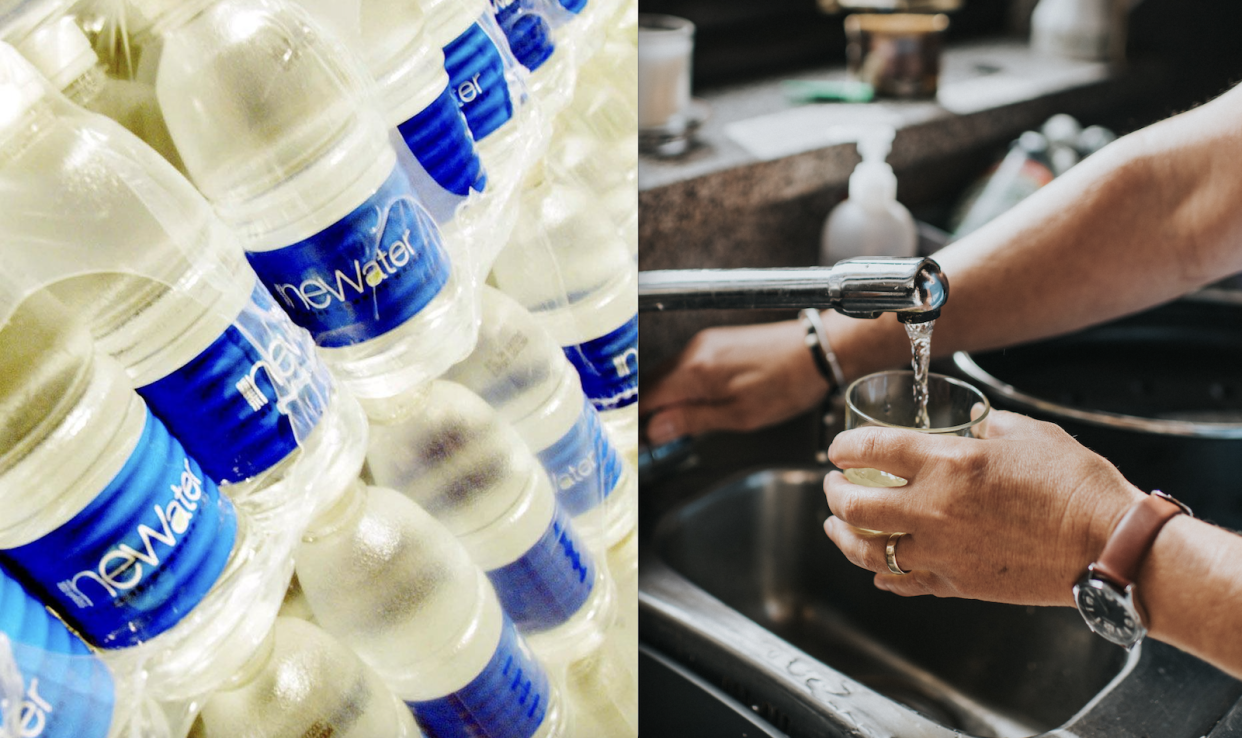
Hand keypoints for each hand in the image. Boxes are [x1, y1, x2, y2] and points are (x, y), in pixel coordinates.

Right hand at [640, 320, 828, 444]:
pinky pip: (685, 365)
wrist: (818, 350)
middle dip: (647, 410)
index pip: (646, 396)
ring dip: (664, 398)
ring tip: (674, 425)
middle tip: (651, 439)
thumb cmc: (786, 384)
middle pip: (651, 383)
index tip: (637, 440)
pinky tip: (693, 403)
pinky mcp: (717, 341)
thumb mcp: (739, 415)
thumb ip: (693, 420)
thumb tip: (657, 429)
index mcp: (695, 371)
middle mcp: (694, 351)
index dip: (637, 420)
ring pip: (668, 374)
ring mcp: (705, 343)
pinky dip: (681, 386)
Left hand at [822, 410, 1145, 606]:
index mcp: (946, 464)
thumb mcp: (1028, 434)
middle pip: (853, 505)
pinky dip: (884, 576)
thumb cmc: (1076, 487)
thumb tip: (972, 428)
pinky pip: (903, 583)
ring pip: (867, 551)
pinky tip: (879, 571)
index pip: (869, 450)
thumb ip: (986, 429)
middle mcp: (932, 509)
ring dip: (843, 536)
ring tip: (836, 527)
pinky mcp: (957, 584)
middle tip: (832, 485)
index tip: (838, 448)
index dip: (843, 447)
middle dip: (833, 492)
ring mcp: (940, 552)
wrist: (1108, 545)